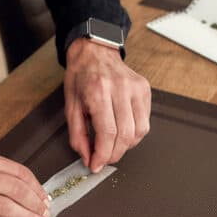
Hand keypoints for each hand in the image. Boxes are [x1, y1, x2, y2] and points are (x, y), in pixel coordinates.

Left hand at [64, 38, 150, 171]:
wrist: (95, 52)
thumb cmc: (81, 78)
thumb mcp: (71, 107)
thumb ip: (78, 136)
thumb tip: (89, 159)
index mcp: (98, 91)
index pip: (107, 133)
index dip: (103, 155)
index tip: (96, 165)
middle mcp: (120, 88)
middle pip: (125, 135)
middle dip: (114, 154)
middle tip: (104, 158)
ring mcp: (136, 88)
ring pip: (140, 131)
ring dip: (126, 146)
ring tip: (113, 145)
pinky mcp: (145, 90)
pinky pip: (145, 121)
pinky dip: (135, 133)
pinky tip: (123, 131)